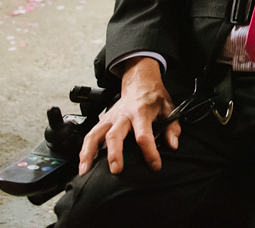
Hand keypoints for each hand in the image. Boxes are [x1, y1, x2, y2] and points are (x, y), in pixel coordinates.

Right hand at [77, 57, 178, 175]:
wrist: (140, 83)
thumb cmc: (154, 98)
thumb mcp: (169, 108)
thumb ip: (172, 127)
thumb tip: (172, 144)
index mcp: (141, 112)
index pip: (144, 134)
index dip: (150, 151)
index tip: (155, 166)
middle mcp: (123, 115)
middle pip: (115, 134)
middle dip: (115, 152)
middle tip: (116, 170)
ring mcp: (110, 118)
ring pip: (96, 134)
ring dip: (89, 152)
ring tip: (85, 171)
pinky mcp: (103, 121)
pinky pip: (90, 135)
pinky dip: (84, 150)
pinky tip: (83, 165)